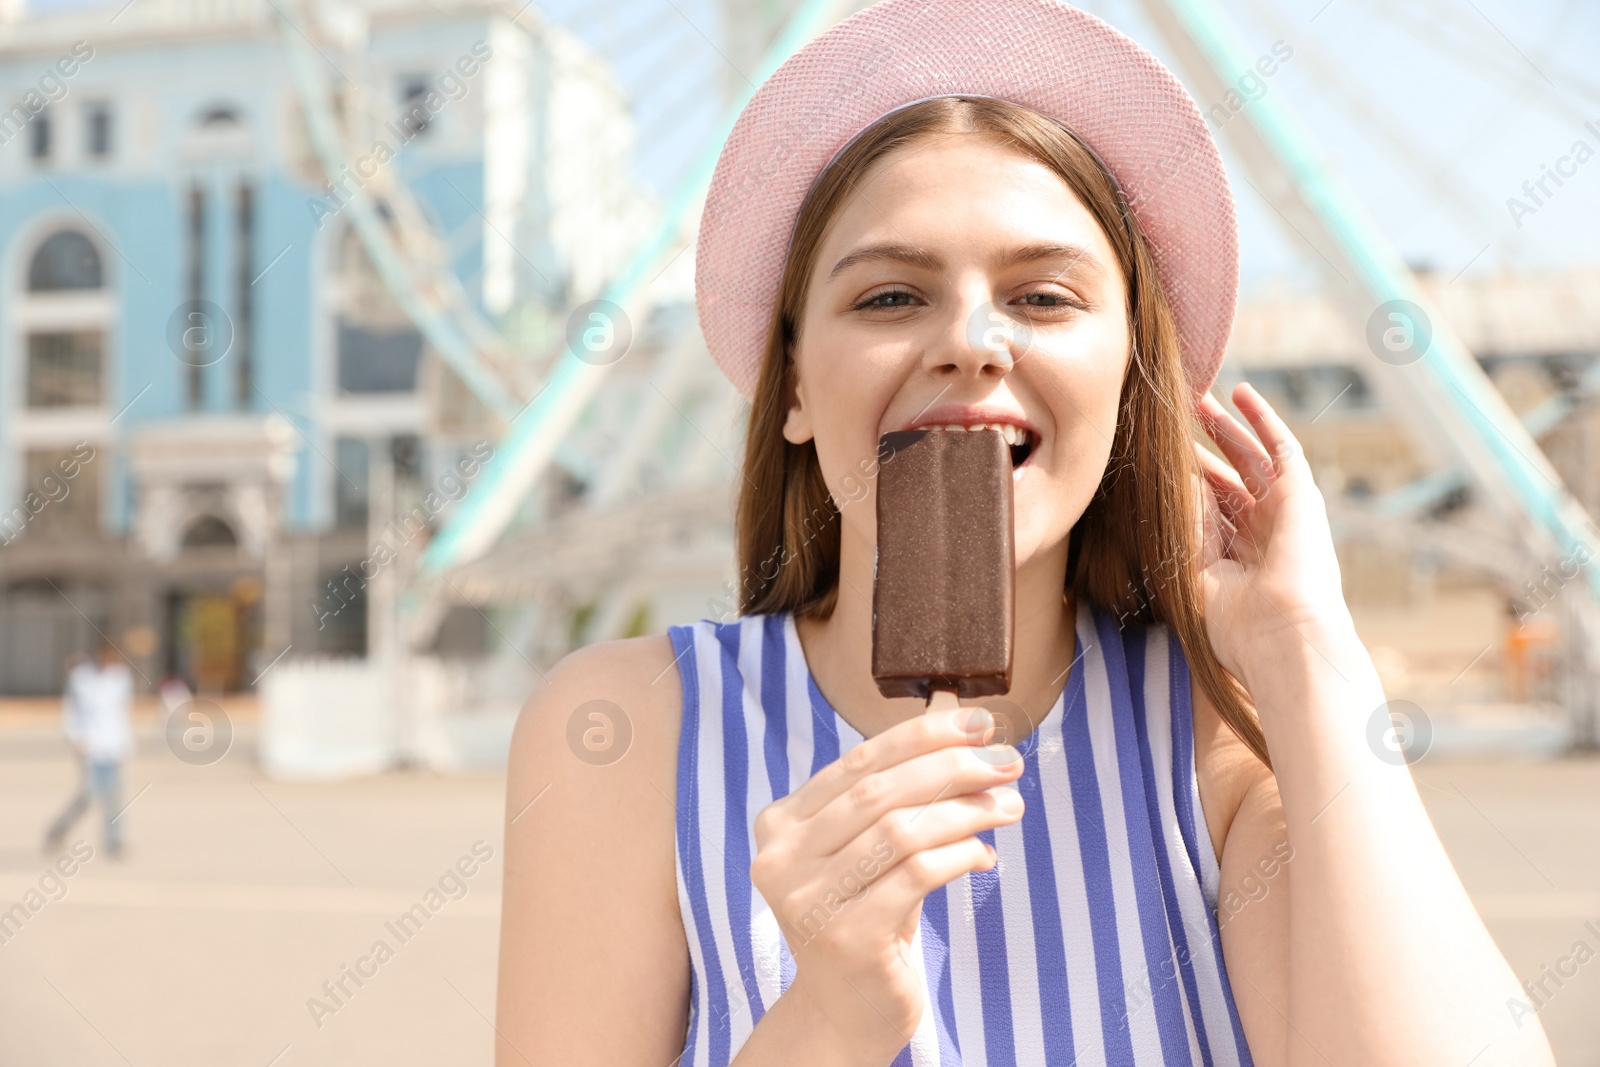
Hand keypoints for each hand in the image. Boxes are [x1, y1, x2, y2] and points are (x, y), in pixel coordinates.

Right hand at [750, 706, 1023, 1061]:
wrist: (845, 1011)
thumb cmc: (866, 917)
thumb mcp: (872, 849)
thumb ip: (899, 793)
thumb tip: (962, 723)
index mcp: (781, 824)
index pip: (858, 762)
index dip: (921, 736)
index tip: (978, 724)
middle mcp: (782, 859)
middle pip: (879, 793)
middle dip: (952, 768)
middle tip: (1007, 762)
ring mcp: (809, 901)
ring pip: (901, 832)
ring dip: (966, 811)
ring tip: (1009, 805)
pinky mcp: (847, 938)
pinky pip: (917, 877)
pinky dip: (961, 855)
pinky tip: (986, 854)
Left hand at [1193, 383, 1351, 683]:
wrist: (1281, 635)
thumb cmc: (1235, 623)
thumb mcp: (1195, 573)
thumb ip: (1186, 530)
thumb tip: (1174, 485)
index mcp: (1238, 560)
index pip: (1210, 510)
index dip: (1187, 482)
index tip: (1156, 459)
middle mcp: (1262, 534)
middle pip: (1228, 479)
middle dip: (1204, 449)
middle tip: (1175, 419)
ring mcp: (1282, 513)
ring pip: (1250, 458)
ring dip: (1227, 427)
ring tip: (1199, 399)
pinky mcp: (1300, 496)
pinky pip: (1282, 447)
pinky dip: (1264, 419)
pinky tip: (1243, 395)